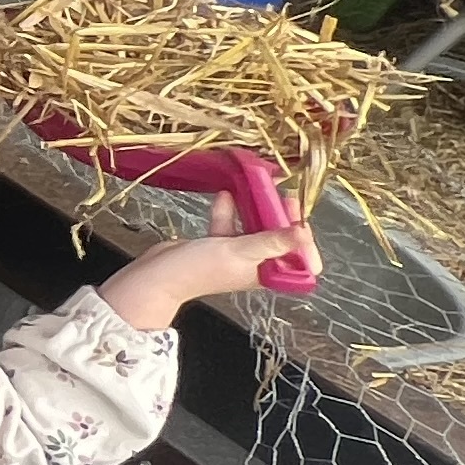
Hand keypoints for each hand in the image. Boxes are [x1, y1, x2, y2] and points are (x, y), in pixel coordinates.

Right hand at [179, 196, 321, 297]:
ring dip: (254, 210)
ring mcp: (236, 254)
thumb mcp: (241, 251)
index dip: (305, 242)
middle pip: (278, 239)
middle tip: (280, 196)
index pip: (301, 262)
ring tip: (256, 189)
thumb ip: (272, 241)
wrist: (159, 275)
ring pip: (254, 229)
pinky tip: (225, 196)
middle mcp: (255, 264)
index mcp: (266, 273)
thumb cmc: (200, 269)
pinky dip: (228, 211)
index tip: (299, 219)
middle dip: (279, 218)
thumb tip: (303, 233)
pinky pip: (229, 225)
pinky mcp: (216, 244)